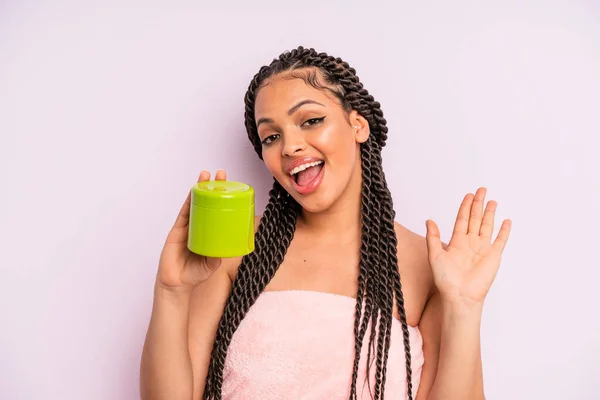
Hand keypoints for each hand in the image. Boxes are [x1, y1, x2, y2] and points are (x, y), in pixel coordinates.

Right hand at [156, 170, 226, 289]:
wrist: (177, 284)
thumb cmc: (195, 274)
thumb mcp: (212, 264)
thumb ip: (218, 255)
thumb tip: (230, 247)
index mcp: (210, 233)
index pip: (219, 212)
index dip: (224, 199)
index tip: (233, 188)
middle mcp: (200, 226)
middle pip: (207, 202)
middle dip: (214, 187)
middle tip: (221, 174)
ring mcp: (188, 226)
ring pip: (195, 203)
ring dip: (200, 188)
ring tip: (207, 175)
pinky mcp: (178, 229)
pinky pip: (184, 212)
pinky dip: (189, 200)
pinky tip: (194, 190)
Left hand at [425, 187, 511, 304]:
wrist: (459, 295)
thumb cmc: (445, 280)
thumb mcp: (435, 256)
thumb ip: (433, 238)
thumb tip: (429, 220)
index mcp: (457, 242)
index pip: (462, 219)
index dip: (465, 207)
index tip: (469, 195)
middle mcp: (470, 243)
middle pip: (475, 219)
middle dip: (478, 204)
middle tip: (481, 190)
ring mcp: (483, 249)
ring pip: (487, 226)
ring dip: (490, 214)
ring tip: (492, 201)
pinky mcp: (493, 256)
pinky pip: (500, 241)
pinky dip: (504, 231)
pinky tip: (507, 221)